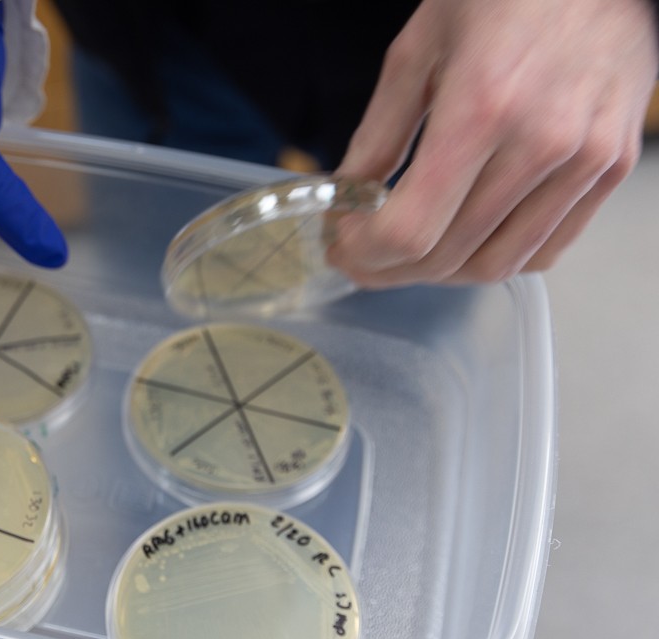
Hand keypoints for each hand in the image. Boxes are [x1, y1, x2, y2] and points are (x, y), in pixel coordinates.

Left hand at [329, 0, 658, 285]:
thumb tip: (345, 197)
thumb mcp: (418, 50)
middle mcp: (542, 143)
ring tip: (407, 251)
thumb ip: (377, 134)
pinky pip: (546, 248)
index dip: (361, 252)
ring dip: (438, 273)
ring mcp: (586, 160)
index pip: (410, 230)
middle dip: (386, 269)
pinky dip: (495, 257)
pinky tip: (464, 237)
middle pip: (447, 257)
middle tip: (358, 253)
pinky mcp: (614, 166)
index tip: (339, 242)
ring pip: (497, 264)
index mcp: (482, 108)